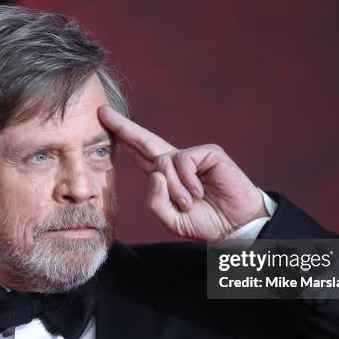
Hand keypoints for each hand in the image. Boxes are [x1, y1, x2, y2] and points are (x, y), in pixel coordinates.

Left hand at [98, 106, 268, 241]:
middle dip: (123, 127)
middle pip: (145, 141)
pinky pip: (183, 161)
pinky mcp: (208, 153)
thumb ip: (156, 201)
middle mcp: (176, 163)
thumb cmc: (205, 222)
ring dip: (174, 188)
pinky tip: (199, 192)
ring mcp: (193, 156)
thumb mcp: (171, 219)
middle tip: (103, 112)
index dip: (124, 140)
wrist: (235, 226)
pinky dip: (187, 180)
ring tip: (189, 203)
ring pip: (163, 162)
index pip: (140, 155)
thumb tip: (155, 172)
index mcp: (165, 177)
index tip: (106, 123)